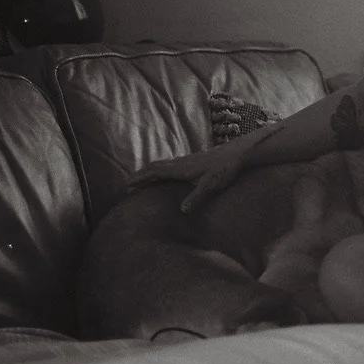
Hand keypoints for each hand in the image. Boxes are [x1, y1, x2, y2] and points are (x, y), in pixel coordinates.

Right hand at [125, 144, 241, 212]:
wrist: (238, 153)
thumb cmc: (225, 169)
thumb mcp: (211, 185)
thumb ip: (197, 197)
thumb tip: (182, 210)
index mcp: (181, 169)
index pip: (154, 172)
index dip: (140, 178)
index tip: (125, 184)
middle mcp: (181, 163)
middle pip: (155, 167)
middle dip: (140, 176)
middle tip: (127, 184)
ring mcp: (187, 160)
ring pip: (162, 165)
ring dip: (149, 172)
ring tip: (141, 180)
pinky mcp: (194, 161)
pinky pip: (170, 165)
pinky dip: (161, 170)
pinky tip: (164, 176)